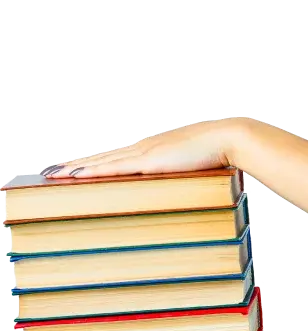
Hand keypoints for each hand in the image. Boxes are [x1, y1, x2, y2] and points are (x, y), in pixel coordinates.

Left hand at [42, 117, 247, 178]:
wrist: (229, 140)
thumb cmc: (220, 154)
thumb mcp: (197, 167)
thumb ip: (186, 177)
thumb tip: (184, 190)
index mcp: (156, 150)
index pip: (120, 158)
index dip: (99, 163)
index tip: (81, 170)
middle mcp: (145, 149)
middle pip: (105, 159)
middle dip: (78, 166)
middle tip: (55, 173)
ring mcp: (145, 153)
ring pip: (103, 162)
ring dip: (78, 169)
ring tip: (56, 175)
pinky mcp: (148, 161)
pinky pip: (113, 168)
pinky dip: (93, 171)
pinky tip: (76, 175)